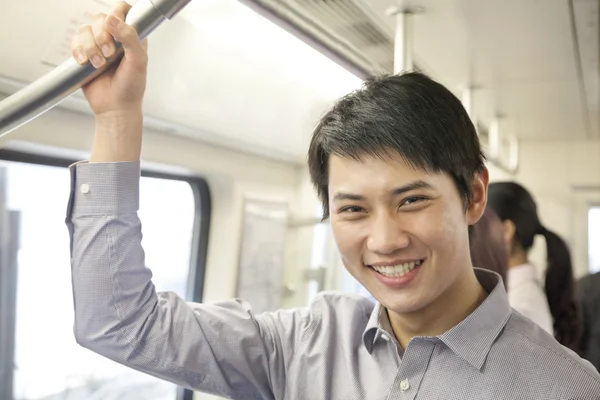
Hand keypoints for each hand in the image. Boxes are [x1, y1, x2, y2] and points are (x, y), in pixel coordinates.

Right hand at [70, 1, 147, 161]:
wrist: (115, 107)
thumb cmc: (131, 87)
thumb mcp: (138, 62)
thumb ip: (130, 38)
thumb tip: (112, 20)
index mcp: (133, 35)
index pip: (123, 10)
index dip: (117, 13)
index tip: (114, 26)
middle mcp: (115, 37)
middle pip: (100, 18)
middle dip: (102, 35)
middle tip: (109, 54)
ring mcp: (99, 45)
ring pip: (85, 29)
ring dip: (90, 46)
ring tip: (99, 65)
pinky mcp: (85, 54)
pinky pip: (75, 41)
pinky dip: (78, 51)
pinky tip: (84, 62)